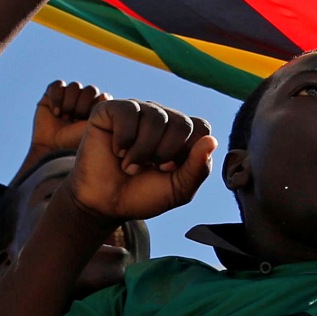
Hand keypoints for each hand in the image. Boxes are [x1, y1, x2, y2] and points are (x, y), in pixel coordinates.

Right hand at [31, 80, 110, 155]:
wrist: (52, 148)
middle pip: (90, 90)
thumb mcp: (93, 127)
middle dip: (82, 106)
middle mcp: (84, 101)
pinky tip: (55, 112)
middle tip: (75, 120)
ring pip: (75, 86)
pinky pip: (58, 85)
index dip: (94, 108)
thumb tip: (104, 95)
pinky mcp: (52, 95)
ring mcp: (68, 97)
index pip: (103, 97)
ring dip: (69, 103)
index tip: (87, 122)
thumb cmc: (74, 141)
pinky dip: (56, 97)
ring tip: (64, 118)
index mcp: (97, 109)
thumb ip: (102, 111)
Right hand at [65, 99, 215, 223]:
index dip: (188, 154)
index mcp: (180, 133)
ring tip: (130, 165)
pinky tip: (117, 151)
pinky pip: (128, 112)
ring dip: (142, 151)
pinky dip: (124, 139)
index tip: (169, 171)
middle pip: (181, 123)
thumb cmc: (141, 195)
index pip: (201, 128)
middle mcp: (160, 117)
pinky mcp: (110, 110)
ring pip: (155, 116)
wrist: (104, 204)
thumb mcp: (178, 189)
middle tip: (148, 168)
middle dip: (165, 154)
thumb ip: (197, 168)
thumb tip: (212, 140)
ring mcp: (136, 111)